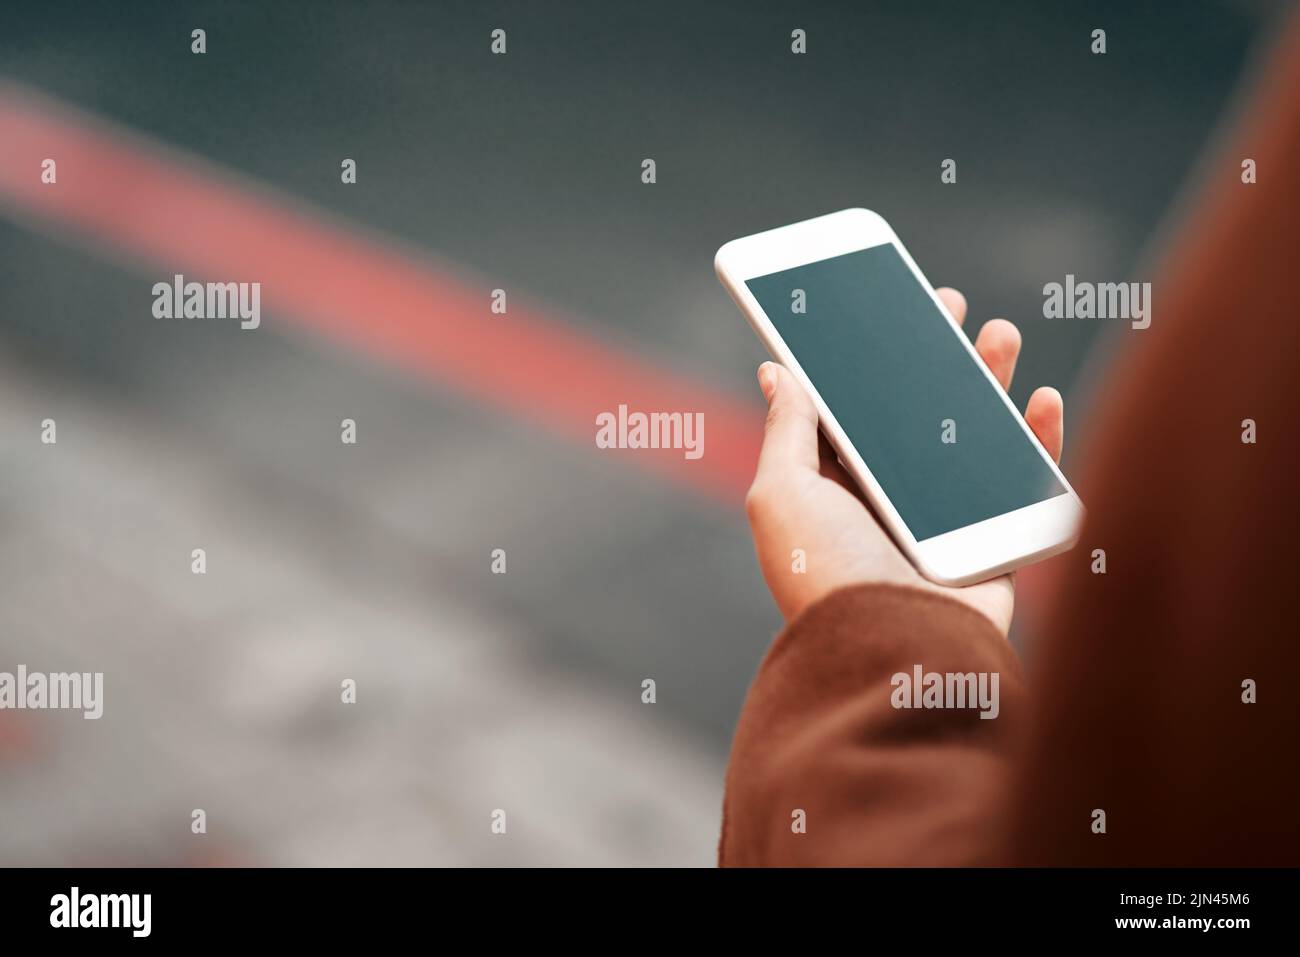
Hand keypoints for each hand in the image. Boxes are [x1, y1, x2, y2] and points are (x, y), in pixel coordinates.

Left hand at [744, 288, 1062, 635]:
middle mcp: (889, 505)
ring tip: (999, 334)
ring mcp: (945, 525)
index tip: (887, 310)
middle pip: (919, 415)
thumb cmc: (827, 574)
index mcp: (834, 490)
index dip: (869, 361)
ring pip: (976, 437)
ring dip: (990, 381)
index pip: (855, 412)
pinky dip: (1039, 441)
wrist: (892, 650)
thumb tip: (775, 371)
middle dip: (935, 357)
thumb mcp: (781, 494)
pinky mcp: (994, 546)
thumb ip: (785, 431)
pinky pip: (1025, 484)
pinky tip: (1041, 400)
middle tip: (948, 306)